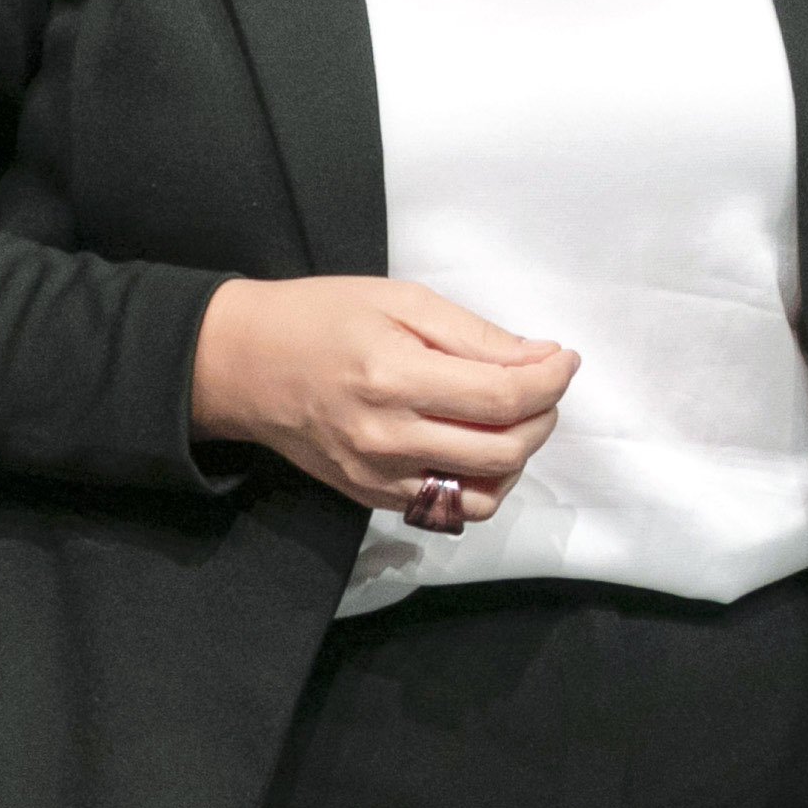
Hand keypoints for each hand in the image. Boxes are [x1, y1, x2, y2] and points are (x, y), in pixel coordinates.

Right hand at [185, 276, 574, 518]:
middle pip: (504, 451)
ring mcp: (376, 477)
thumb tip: (541, 358)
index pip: (503, 398)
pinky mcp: (369, 497)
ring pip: (483, 494)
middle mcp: (387, 439)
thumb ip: (477, 336)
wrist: (243, 365)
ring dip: (518, 457)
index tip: (565, 359)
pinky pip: (446, 507)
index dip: (551, 380)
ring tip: (514, 417)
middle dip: (544, 416)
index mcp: (394, 379)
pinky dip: (479, 481)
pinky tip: (477, 442)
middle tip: (544, 384)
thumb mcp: (402, 300)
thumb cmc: (321, 319)